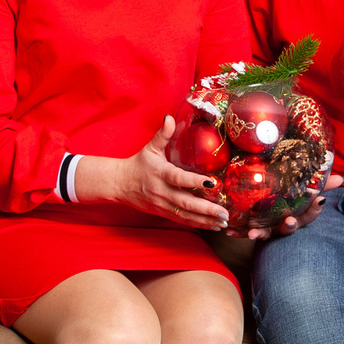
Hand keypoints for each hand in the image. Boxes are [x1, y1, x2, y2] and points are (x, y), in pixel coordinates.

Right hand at [74, 117, 226, 229]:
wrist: (119, 184)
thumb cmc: (138, 164)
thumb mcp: (150, 148)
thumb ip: (164, 134)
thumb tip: (171, 117)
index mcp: (160, 173)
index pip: (179, 178)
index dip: (195, 181)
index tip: (212, 183)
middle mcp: (161, 191)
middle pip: (185, 202)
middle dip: (206, 209)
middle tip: (224, 212)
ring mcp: (162, 204)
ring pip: (186, 214)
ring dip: (205, 220)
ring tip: (222, 222)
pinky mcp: (163, 212)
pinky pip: (182, 220)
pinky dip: (198, 224)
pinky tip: (213, 226)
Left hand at [243, 173, 343, 240]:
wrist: (270, 208)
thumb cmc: (292, 200)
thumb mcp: (306, 191)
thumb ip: (322, 184)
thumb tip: (341, 178)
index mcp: (298, 215)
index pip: (311, 214)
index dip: (316, 209)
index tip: (318, 201)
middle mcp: (284, 224)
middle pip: (290, 227)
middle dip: (289, 226)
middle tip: (289, 221)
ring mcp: (269, 228)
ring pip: (267, 233)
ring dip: (260, 233)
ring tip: (252, 233)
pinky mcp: (254, 228)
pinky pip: (246, 232)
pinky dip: (238, 233)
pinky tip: (231, 232)